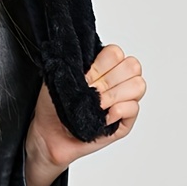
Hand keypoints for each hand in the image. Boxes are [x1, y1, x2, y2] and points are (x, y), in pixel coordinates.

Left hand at [25, 44, 145, 185]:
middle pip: (133, 66)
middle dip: (110, 78)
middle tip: (92, 90)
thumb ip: (78, 63)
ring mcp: (121, 102)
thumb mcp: (61, 77)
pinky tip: (103, 116)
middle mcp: (114, 82)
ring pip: (138, 86)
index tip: (86, 76)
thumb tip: (90, 54)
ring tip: (98, 104)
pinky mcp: (123, 123)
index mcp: (100, 67)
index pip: (117, 52)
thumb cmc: (53, 104)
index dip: (103, 63)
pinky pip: (134, 108)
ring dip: (115, 94)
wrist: (48, 133)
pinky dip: (118, 110)